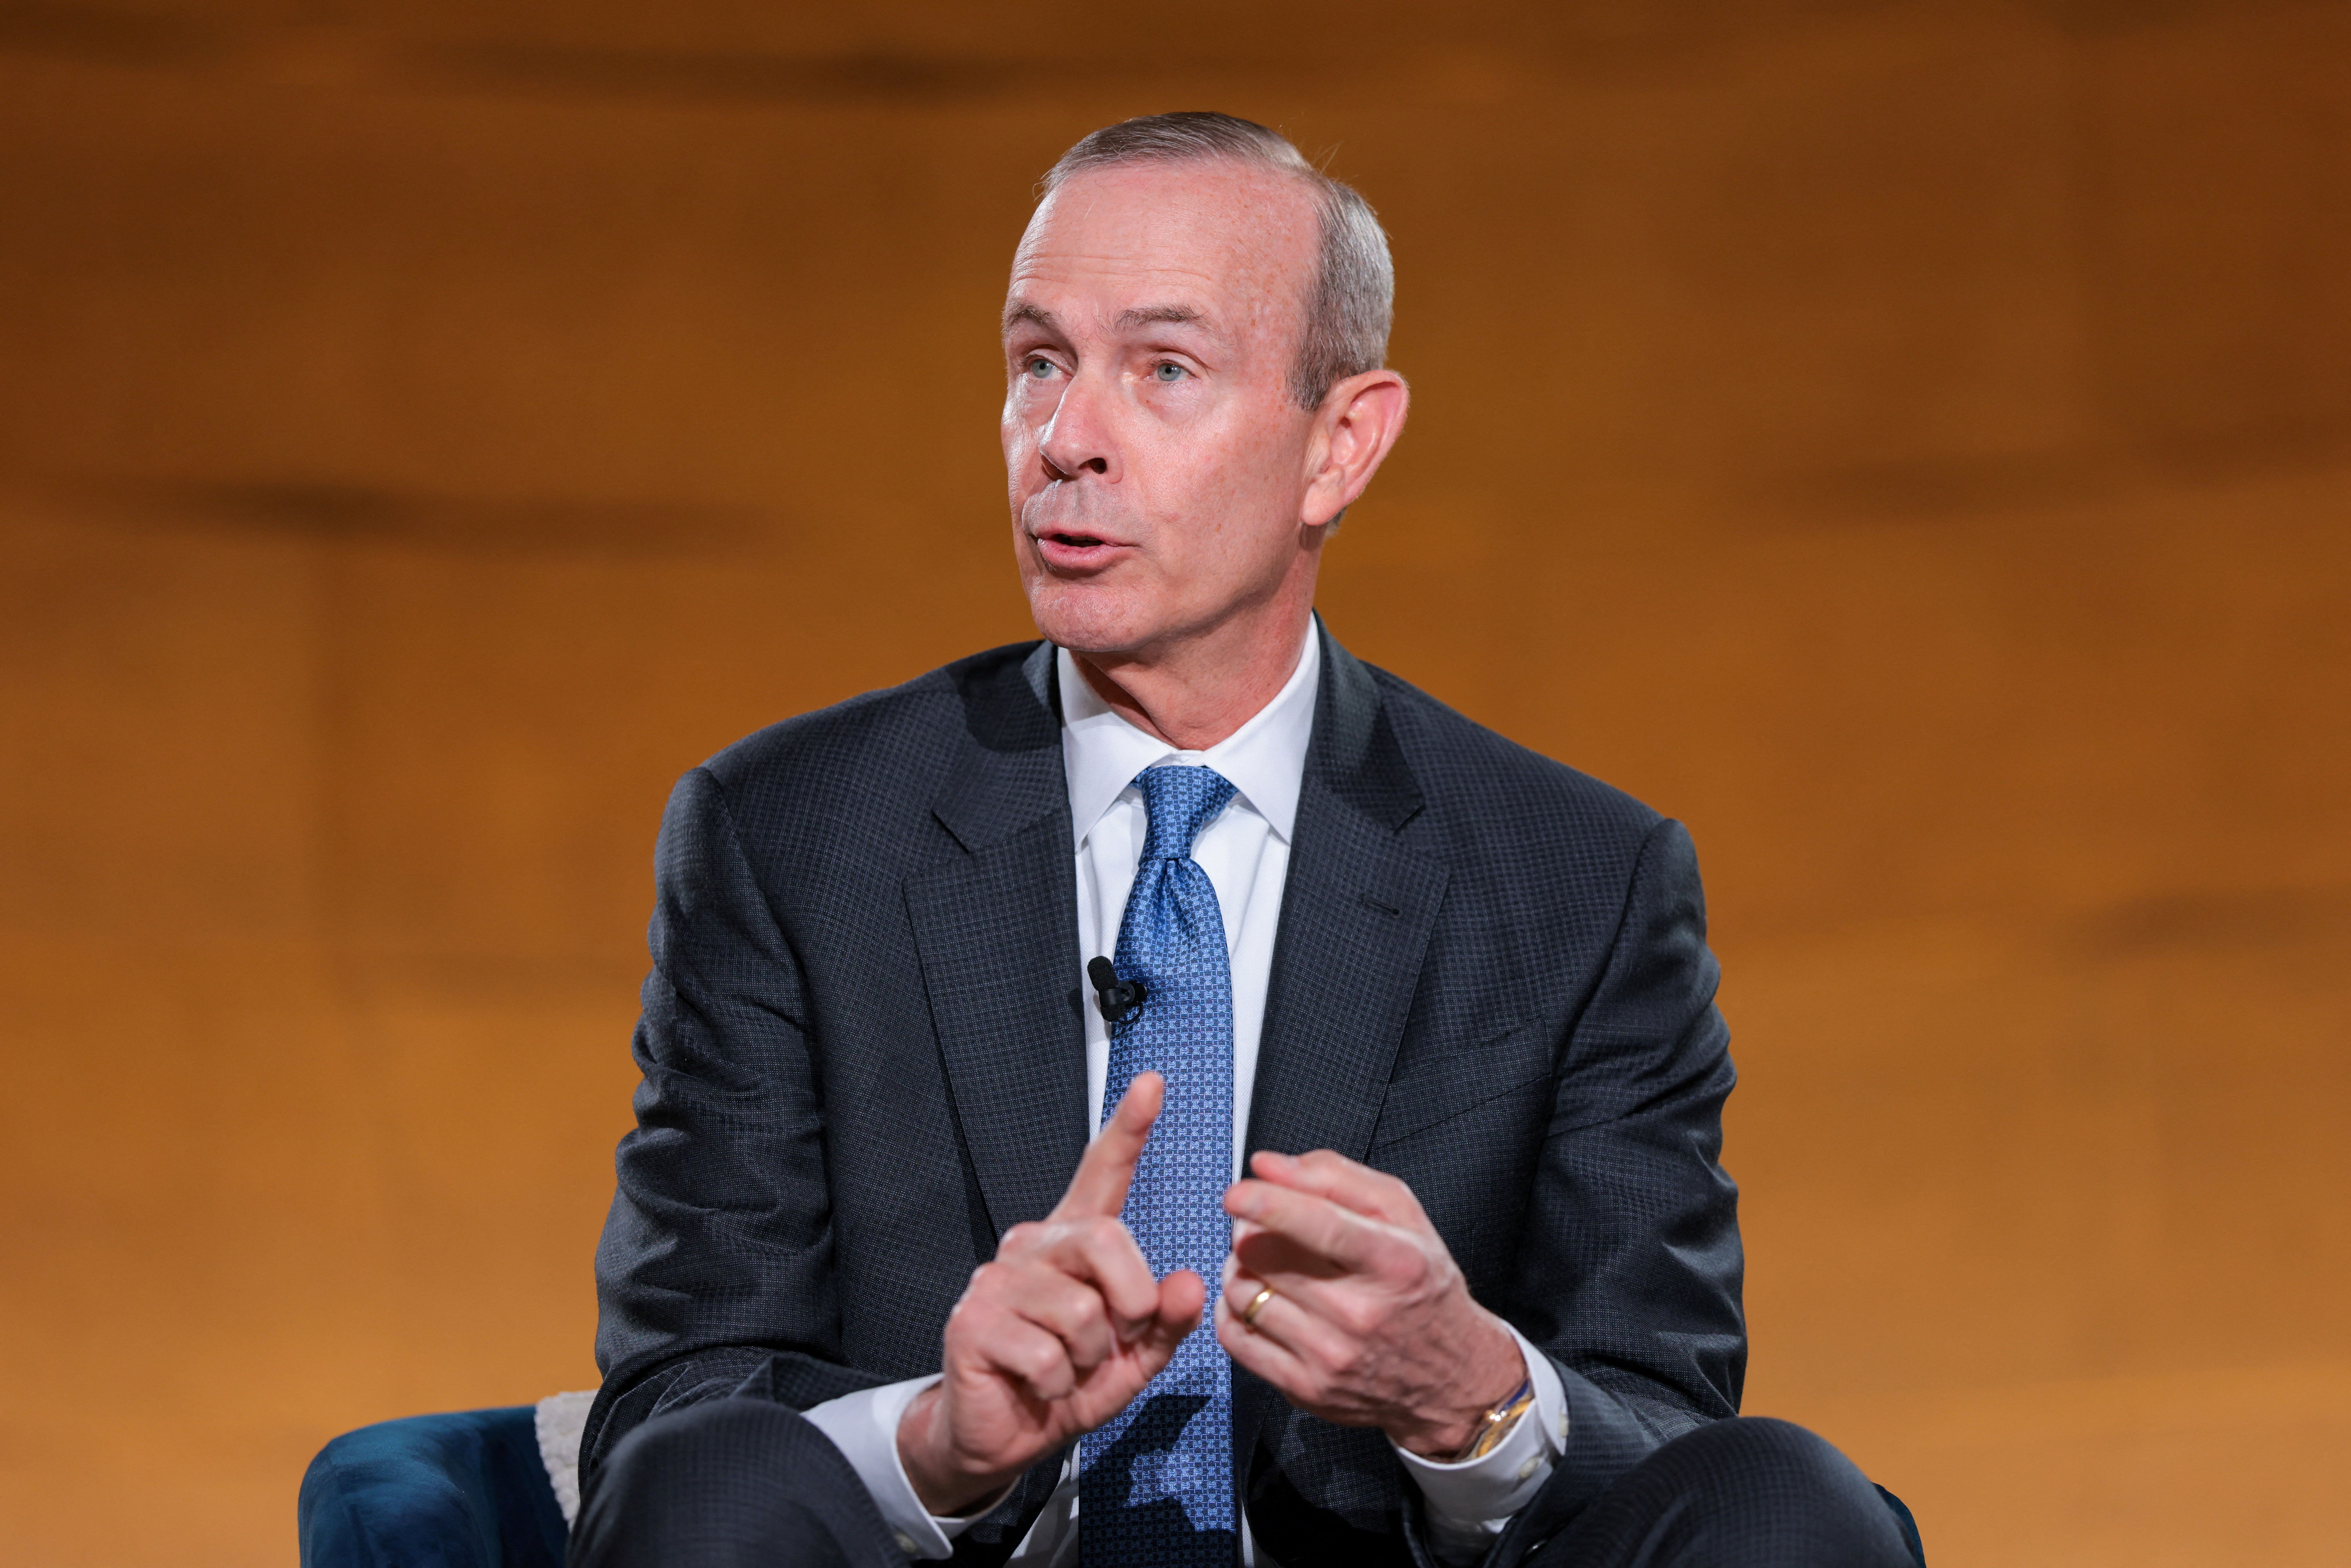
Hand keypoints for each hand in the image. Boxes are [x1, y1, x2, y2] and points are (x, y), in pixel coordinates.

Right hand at [897, 1073, 1204, 1514]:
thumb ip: (1168, 1320)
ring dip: (1089, 1358)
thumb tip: (1191, 1280)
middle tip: (1116, 1337)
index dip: (1129, 1128)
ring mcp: (997, 1280)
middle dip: (1130, 1300)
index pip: (1101, 1171)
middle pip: (1106, 1240)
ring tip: (1067, 1368)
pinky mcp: (973, 1321)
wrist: (1003, 1435)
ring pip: (1080, 1311)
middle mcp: (1033, 1245)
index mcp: (1074, 1243)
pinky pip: (1047, 1354)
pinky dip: (1058, 1384)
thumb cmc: (1066, 1384)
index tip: (1153, 1083)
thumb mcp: (1133, 1356)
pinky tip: (1039, 1385)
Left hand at [1215, 1150, 1523, 1457]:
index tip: (1237, 1193)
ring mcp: (1330, 1356)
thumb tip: (1267, 1166)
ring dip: (1241, 1268)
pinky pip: (1235, 1337)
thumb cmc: (1420, 1285)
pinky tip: (1261, 1299)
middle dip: (1250, 1229)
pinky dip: (1233, 1310)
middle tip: (1260, 1224)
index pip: (1324, 1227)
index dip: (1272, 1205)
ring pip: (1244, 1294)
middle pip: (1267, 1256)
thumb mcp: (1401, 1216)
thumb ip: (1335, 1177)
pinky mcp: (1304, 1388)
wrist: (1449, 1375)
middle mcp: (1362, 1314)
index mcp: (1394, 1263)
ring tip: (1268, 1265)